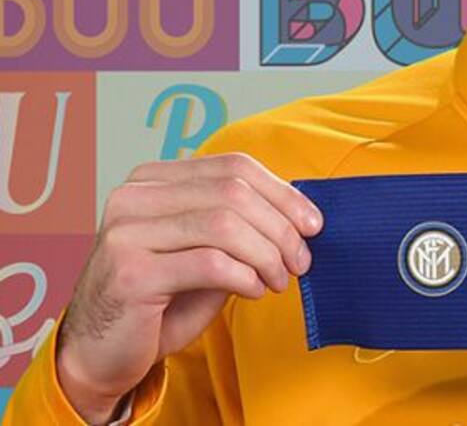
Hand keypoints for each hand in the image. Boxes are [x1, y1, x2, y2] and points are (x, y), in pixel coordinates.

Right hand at [56, 153, 322, 422]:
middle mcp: (133, 196)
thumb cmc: (162, 299)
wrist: (101, 353)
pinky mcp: (130, 273)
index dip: (283, 193)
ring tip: (279, 280)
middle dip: (280, 228)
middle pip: (233, 192)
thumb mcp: (204, 250)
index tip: (313, 225)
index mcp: (153, 179)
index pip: (234, 166)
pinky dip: (245, 277)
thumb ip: (239, 223)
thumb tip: (302, 213)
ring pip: (225, 225)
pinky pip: (210, 264)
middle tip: (301, 261)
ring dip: (267, 255)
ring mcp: (126, 232)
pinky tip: (254, 291)